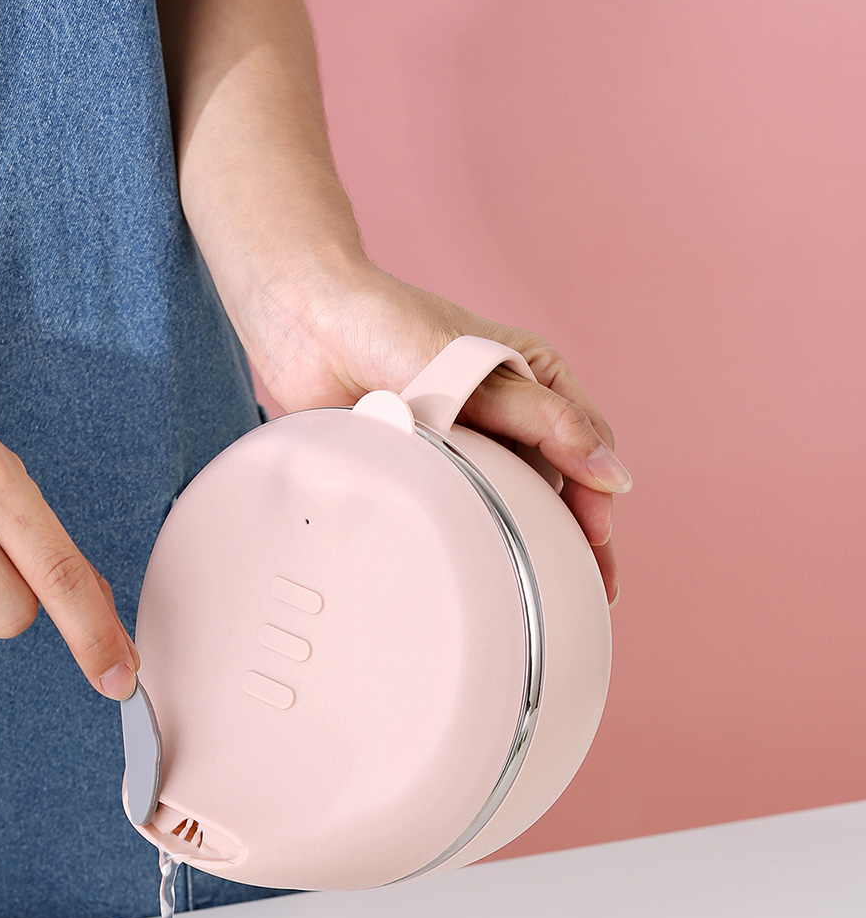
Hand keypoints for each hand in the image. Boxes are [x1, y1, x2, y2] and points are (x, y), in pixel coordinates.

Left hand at [239, 259, 627, 602]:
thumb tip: (612, 476)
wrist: (305, 324)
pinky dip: (470, 533)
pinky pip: (454, 506)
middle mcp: (505, 411)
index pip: (587, 447)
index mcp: (535, 379)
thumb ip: (550, 424)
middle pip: (555, 482)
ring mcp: (463, 439)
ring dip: (525, 537)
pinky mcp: (421, 463)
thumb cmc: (392, 325)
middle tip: (587, 593)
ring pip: (507, 498)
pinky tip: (483, 566)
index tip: (597, 548)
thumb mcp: (486, 374)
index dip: (597, 501)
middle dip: (573, 535)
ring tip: (545, 591)